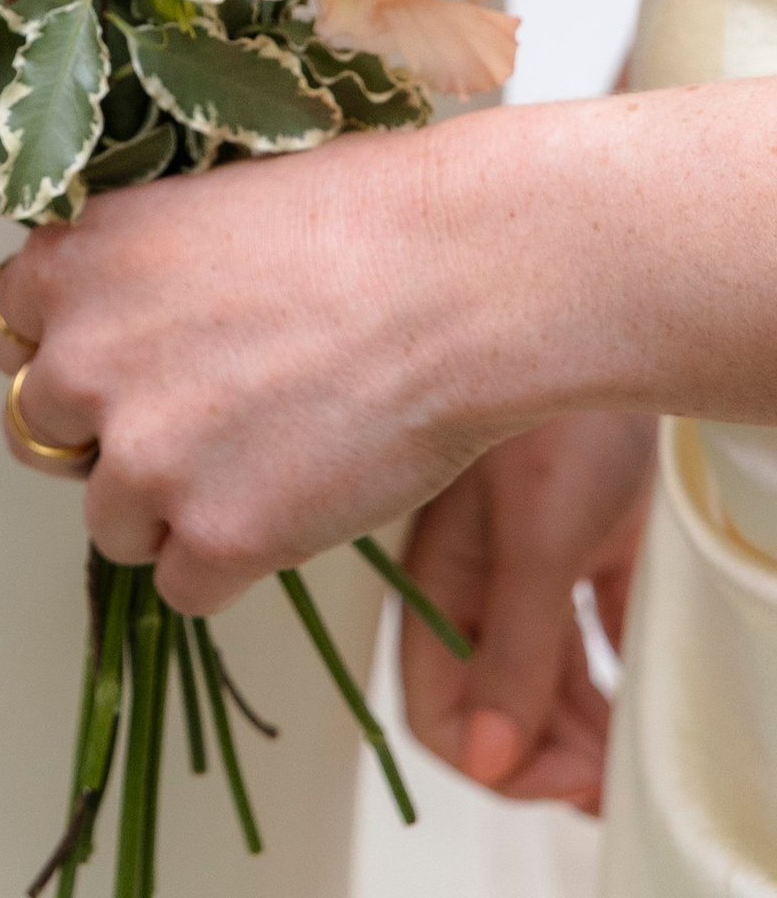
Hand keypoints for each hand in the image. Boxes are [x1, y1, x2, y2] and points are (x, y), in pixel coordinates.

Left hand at [0, 124, 506, 610]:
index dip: (65, 355)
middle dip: (103, 435)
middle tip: (190, 420)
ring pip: (109, 521)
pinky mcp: (213, 536)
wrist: (453, 278)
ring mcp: (143, 455)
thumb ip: (130, 273)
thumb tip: (114, 325)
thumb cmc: (354, 220)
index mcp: (73, 264)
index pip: (10, 335)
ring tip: (258, 456)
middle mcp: (82, 359)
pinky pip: (181, 587)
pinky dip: (228, 564)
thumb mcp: (198, 207)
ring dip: (167, 508)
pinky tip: (288, 504)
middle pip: (38, 432)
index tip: (115, 367)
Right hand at [396, 416, 651, 811]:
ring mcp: (529, 550)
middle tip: (607, 774)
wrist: (608, 298)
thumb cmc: (556, 394)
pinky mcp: (586, 532)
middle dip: (544, 752)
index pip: (436, 705)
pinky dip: (609, 674)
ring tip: (628, 751)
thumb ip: (509, 648)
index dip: (491, 758)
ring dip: (580, 724)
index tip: (556, 776)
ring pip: (542, 671)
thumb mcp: (537, 536)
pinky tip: (636, 689)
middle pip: (494, 698)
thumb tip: (484, 757)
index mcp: (440, 571)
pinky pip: (589, 628)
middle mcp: (476, 569)